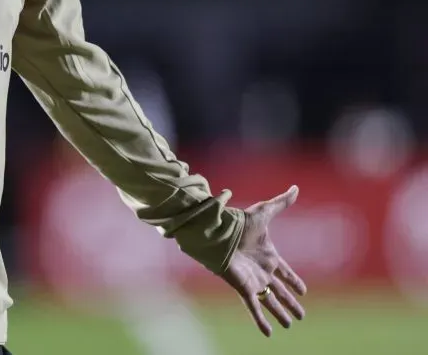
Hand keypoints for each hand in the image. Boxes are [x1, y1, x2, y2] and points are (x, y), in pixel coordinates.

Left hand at [221, 184, 306, 336]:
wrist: (217, 233)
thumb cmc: (239, 222)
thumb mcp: (264, 212)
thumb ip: (280, 202)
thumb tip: (295, 187)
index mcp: (269, 255)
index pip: (285, 272)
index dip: (294, 281)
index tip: (303, 291)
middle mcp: (262, 270)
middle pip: (280, 290)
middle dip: (290, 303)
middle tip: (301, 315)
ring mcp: (254, 280)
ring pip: (271, 301)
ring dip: (280, 313)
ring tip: (290, 325)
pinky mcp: (244, 288)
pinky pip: (255, 307)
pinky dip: (261, 320)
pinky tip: (269, 333)